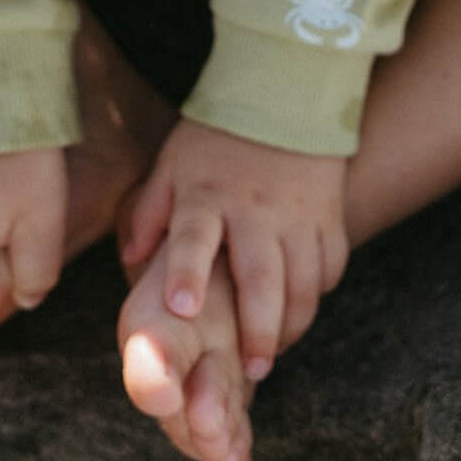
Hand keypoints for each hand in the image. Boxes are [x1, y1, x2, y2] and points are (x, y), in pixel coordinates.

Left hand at [122, 121, 347, 380]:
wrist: (284, 94)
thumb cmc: (218, 139)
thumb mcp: (173, 163)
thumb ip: (150, 212)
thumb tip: (129, 259)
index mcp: (207, 194)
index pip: (194, 237)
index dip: (186, 272)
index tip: (183, 308)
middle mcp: (254, 208)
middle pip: (261, 276)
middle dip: (259, 328)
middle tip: (254, 366)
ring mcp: (297, 212)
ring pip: (304, 281)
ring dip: (293, 323)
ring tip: (276, 351)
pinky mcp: (329, 215)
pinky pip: (331, 265)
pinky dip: (319, 292)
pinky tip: (301, 306)